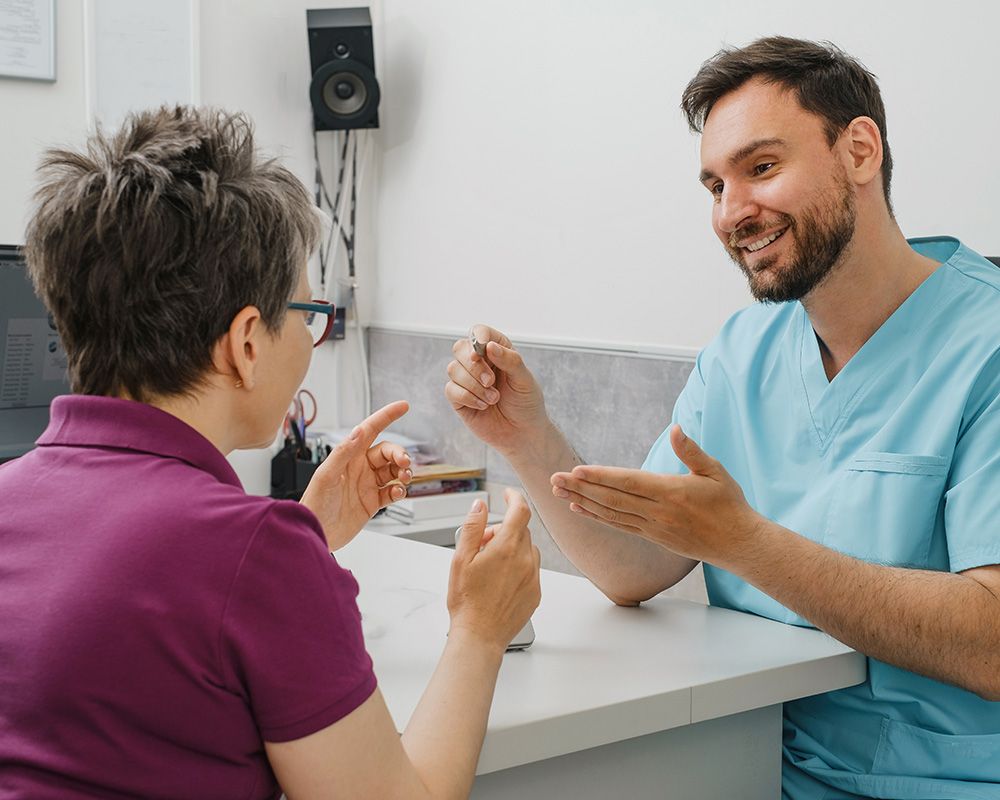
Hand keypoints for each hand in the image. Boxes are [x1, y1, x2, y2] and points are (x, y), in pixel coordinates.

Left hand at [300, 401, 412, 550]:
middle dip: (399, 454)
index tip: (403, 407)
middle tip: (404, 463)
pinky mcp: (372, 502)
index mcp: (348, 456)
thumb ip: (342, 453)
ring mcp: (366, 485)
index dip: (386, 416)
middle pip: (387, 452)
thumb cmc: (314, 505)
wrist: (316, 534)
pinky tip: (396, 493)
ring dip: (402, 472)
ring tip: (403, 478)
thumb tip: (358, 431)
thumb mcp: (326, 476)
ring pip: (393, 471)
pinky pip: (392, 491)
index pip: (370, 430)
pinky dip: (399, 491)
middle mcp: (359, 467)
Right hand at [445, 324, 549, 455]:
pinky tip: (483, 406)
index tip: (483, 350)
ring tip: (494, 398)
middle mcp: (479, 362)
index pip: (479, 332)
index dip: (478, 337)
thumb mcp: (524, 379)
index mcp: (497, 351)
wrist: (522, 433)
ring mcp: (466, 380)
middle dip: (474, 365)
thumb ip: (510, 360)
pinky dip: (468, 397)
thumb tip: (489, 346)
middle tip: (490, 380)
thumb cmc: (526, 403)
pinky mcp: (458, 398)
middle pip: (460, 348)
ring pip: (453, 369)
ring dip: (474, 385)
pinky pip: (451, 390)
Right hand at [448, 489, 541, 653]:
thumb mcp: (460, 559)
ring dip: (512, 548)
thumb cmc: (467, 602)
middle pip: (520, 530)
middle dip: (503, 529)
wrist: (480, 636)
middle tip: (482, 544)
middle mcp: (525, 560)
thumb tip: (480, 505)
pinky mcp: (536, 592)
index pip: (520, 510)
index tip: (508, 495)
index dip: (514, 497)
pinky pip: (531, 568)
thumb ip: (473, 527)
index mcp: (506, 548)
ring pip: (527, 549)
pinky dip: (518, 566)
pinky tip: (500, 581)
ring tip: (490, 565)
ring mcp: (533, 577)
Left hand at [549, 425, 763, 567]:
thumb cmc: (729, 503)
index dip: (600, 477)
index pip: (628, 483)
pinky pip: (619, 525)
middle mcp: (658, 512)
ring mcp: (653, 527)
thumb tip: (675, 428)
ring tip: (558, 492)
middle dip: (581, 488)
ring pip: (611, 513)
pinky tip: (579, 508)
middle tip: (554, 478)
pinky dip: (597, 516)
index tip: (577, 470)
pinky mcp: (653, 537)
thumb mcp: (715, 472)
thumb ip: (691, 451)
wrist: (738, 543)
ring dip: (583, 501)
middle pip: (612, 499)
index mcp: (671, 492)